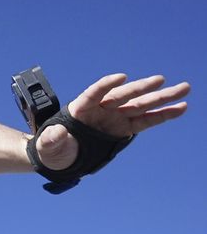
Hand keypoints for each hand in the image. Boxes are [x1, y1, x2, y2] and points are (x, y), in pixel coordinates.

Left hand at [35, 74, 189, 169]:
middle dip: (141, 88)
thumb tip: (56, 134)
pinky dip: (162, 115)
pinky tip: (180, 108)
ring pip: (140, 105)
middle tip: (160, 79)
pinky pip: (146, 121)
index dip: (106, 85)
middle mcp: (101, 109)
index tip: (120, 77)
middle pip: (123, 95)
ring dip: (161, 97)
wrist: (60, 155)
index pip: (94, 93)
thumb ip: (52, 138)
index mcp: (80, 108)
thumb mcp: (48, 144)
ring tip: (184, 88)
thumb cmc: (52, 147)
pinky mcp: (124, 128)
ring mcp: (115, 117)